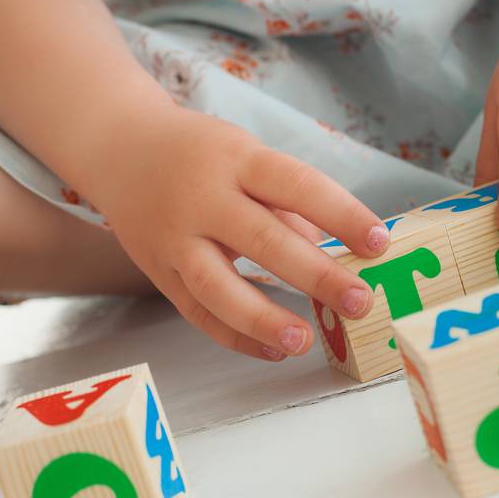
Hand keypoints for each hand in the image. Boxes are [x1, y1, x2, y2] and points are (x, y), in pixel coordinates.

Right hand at [94, 109, 389, 360]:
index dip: (341, 214)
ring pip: (218, 286)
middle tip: (360, 301)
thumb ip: (289, 203)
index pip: (298, 185)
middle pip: (264, 240)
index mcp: (237, 159)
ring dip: (264, 319)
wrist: (119, 148)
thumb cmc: (202, 153)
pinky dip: (234, 335)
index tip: (379, 242)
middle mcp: (202, 198)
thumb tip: (335, 254)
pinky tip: (272, 349)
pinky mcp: (158, 270)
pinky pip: (196, 311)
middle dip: (317, 275)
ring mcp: (175, 237)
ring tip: (305, 341)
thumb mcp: (247, 156)